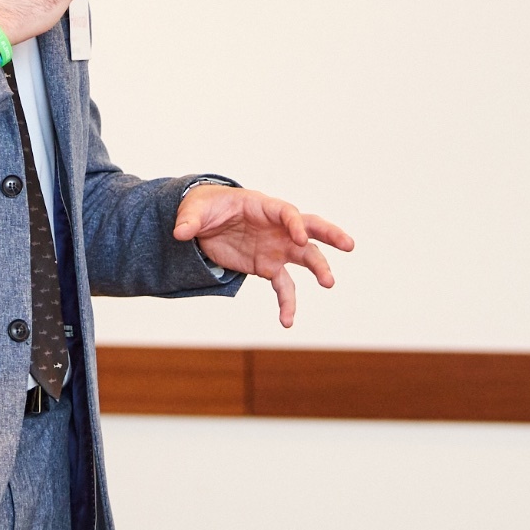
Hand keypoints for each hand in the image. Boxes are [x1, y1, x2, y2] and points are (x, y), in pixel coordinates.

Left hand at [172, 185, 354, 327]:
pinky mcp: (268, 267)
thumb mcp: (193, 210)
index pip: (287, 212)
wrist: (203, 224)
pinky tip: (287, 322)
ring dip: (319, 269)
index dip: (295, 223)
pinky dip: (288, 304)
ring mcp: (276, 248)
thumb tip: (180, 233)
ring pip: (306, 258)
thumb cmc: (204, 208)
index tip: (302, 237)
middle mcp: (276, 227)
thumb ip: (188, 220)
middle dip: (330, 235)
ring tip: (329, 283)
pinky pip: (284, 287)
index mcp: (263, 207)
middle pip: (311, 228)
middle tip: (349, 245)